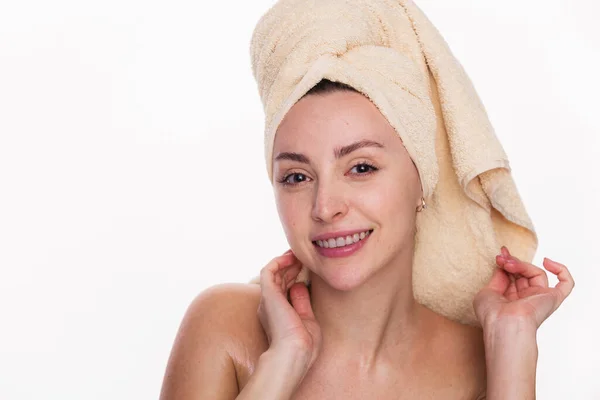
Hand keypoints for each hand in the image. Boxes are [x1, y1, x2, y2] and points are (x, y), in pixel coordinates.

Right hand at [257, 250, 321, 373]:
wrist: (294, 354)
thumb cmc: (304, 345)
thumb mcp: (307, 320)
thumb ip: (302, 302)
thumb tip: (301, 285)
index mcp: (278, 314)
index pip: (285, 289)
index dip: (295, 276)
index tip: (307, 268)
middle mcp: (270, 306)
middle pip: (279, 279)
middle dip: (292, 266)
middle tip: (305, 257)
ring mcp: (268, 299)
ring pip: (274, 273)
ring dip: (286, 261)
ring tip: (299, 254)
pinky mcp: (268, 294)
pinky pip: (268, 270)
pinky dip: (278, 261)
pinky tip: (291, 257)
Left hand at [474, 246, 574, 328]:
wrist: (503, 323)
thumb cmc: (492, 314)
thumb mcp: (488, 290)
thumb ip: (497, 277)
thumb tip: (505, 264)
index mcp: (512, 299)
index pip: (514, 275)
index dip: (508, 262)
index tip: (501, 253)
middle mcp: (527, 299)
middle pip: (524, 273)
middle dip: (512, 262)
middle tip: (502, 258)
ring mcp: (540, 298)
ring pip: (536, 273)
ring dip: (522, 265)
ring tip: (509, 265)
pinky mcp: (553, 298)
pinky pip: (566, 284)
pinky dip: (561, 270)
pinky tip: (547, 262)